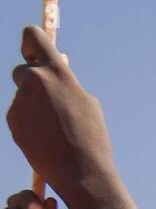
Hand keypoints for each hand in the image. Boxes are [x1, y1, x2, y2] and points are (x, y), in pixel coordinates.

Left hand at [6, 27, 113, 203]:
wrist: (80, 173)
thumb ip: (67, 82)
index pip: (32, 36)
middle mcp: (35, 81)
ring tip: (51, 131)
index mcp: (56, 71)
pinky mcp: (12, 121)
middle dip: (30, 84)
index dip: (31, 45)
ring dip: (31, 108)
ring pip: (21, 98)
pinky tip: (43, 141)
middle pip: (21, 71)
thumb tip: (59, 63)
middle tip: (47, 105)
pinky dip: (27, 126)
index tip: (33, 55)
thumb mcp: (86, 103)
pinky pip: (17, 117)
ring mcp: (21, 101)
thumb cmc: (90, 139)